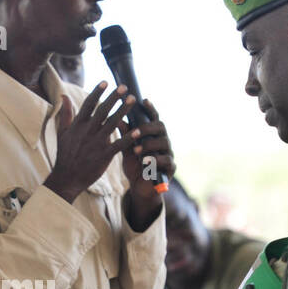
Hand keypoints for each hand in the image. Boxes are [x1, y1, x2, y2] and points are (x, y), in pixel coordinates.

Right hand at [44, 83, 136, 203]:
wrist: (67, 178)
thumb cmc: (65, 155)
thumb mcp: (62, 132)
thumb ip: (66, 113)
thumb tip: (64, 95)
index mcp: (78, 125)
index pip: (88, 104)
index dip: (97, 92)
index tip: (105, 82)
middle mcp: (87, 131)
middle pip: (103, 110)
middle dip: (114, 97)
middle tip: (124, 86)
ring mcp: (96, 143)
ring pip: (113, 123)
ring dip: (123, 110)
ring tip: (132, 100)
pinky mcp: (104, 156)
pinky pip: (118, 144)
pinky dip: (128, 138)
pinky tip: (138, 131)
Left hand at [121, 99, 173, 225]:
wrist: (140, 187)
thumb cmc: (134, 165)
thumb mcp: (127, 149)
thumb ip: (125, 135)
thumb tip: (116, 118)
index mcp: (153, 134)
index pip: (153, 118)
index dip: (150, 109)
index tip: (143, 100)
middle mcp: (163, 141)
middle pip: (161, 127)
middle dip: (148, 128)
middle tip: (136, 132)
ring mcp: (168, 153)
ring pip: (164, 143)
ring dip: (149, 145)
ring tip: (137, 150)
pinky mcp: (171, 168)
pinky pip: (167, 161)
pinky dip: (155, 160)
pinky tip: (145, 162)